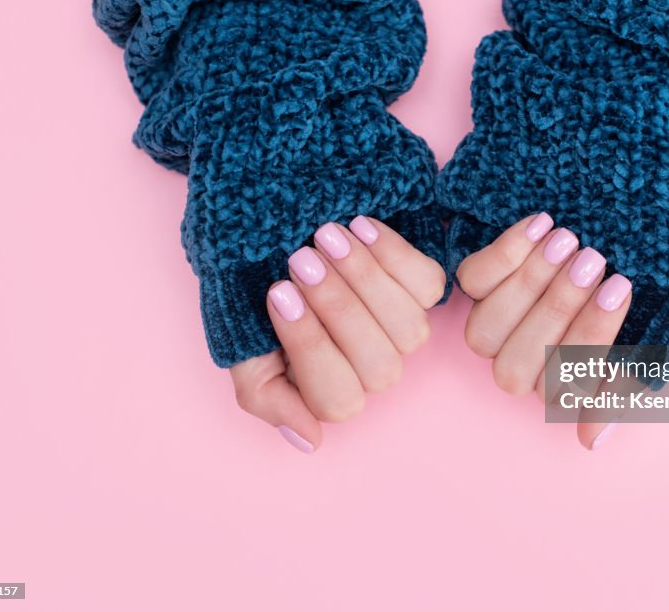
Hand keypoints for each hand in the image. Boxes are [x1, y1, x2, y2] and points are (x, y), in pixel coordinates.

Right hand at [229, 217, 445, 452]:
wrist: (269, 238)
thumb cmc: (253, 298)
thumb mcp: (242, 352)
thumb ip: (267, 399)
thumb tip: (312, 441)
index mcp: (331, 393)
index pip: (339, 398)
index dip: (310, 346)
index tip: (278, 293)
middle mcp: (374, 368)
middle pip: (379, 365)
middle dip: (336, 307)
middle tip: (300, 259)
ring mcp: (402, 330)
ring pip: (409, 328)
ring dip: (365, 278)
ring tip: (325, 237)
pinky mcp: (424, 288)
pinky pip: (427, 284)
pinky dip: (393, 253)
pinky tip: (358, 226)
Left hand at [457, 213, 632, 449]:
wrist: (634, 219)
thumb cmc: (645, 282)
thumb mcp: (652, 329)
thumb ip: (625, 383)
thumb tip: (590, 440)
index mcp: (563, 383)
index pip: (560, 389)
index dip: (589, 339)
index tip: (622, 289)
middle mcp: (522, 361)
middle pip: (515, 366)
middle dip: (558, 311)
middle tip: (594, 262)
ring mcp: (494, 323)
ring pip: (487, 329)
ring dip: (529, 285)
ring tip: (569, 242)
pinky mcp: (476, 282)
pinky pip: (473, 280)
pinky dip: (506, 253)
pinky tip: (543, 224)